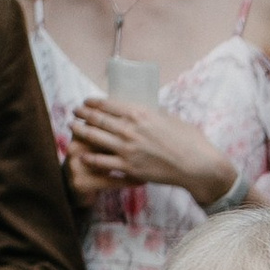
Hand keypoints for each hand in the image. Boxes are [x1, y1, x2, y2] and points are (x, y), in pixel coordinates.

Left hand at [69, 96, 237, 210]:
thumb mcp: (171, 119)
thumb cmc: (189, 141)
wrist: (197, 166)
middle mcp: (131, 129)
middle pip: (97, 119)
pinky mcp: (129, 167)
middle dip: (82, 114)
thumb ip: (154, 114)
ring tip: (73, 128)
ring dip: (80, 132)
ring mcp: (128, 149)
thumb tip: (146, 109)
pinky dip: (90, 157)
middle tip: (75, 112)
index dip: (93, 102)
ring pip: (95, 138)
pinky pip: (102, 162)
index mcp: (141, 113)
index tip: (86, 102)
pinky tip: (82, 155)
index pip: (108, 104)